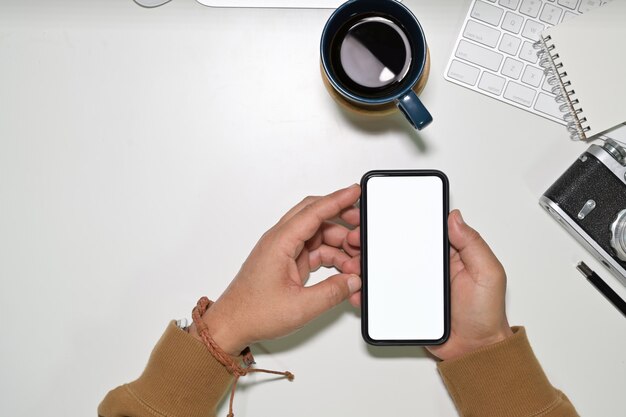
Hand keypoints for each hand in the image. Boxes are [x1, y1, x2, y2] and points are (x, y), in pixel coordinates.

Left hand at [190, 185, 362, 355]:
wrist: (232, 324)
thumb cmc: (252, 312)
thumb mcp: (300, 306)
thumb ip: (331, 292)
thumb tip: (352, 280)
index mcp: (279, 242)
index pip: (313, 211)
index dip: (337, 199)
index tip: (356, 192)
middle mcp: (281, 241)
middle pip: (316, 217)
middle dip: (342, 218)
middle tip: (362, 228)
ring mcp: (284, 251)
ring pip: (318, 235)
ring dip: (339, 244)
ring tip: (356, 261)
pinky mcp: (287, 262)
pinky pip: (314, 251)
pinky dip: (331, 257)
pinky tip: (343, 271)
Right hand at [346, 209, 512, 359]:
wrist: (474, 351)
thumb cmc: (485, 315)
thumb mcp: (488, 274)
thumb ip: (473, 244)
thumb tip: (454, 217)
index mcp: (446, 253)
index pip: (418, 230)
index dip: (397, 222)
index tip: (378, 217)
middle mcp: (427, 265)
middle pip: (394, 246)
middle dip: (372, 240)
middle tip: (356, 239)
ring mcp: (413, 283)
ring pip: (383, 268)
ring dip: (365, 263)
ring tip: (353, 264)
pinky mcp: (404, 301)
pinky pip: (382, 293)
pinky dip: (367, 290)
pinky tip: (359, 289)